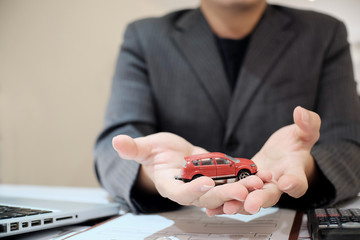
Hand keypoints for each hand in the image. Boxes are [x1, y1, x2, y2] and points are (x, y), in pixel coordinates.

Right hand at [112, 132, 265, 207]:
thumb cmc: (157, 153)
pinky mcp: (217, 178)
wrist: (172, 154)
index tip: (205, 182)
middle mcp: (190, 190)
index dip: (192, 190)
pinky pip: (232, 180)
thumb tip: (117, 141)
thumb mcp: (146, 148)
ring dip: (241, 188)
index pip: (181, 193)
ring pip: (224, 191)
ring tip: (257, 182)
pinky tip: (260, 174)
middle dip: (224, 193)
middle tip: (242, 189)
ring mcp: (205, 185)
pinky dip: (245, 178)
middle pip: (207, 197)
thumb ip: (134, 148)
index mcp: (171, 186)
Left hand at [206, 106, 320, 215]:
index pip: (299, 181)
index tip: (286, 182)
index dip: (294, 183)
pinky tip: (211, 208)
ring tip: (227, 207)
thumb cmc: (295, 143)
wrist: (282, 153)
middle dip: (261, 199)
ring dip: (239, 204)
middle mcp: (277, 185)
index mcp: (294, 172)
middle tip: (251, 204)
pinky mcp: (244, 186)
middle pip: (271, 195)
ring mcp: (259, 187)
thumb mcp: (303, 131)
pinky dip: (224, 203)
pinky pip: (236, 196)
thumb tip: (300, 112)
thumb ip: (307, 124)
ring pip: (251, 198)